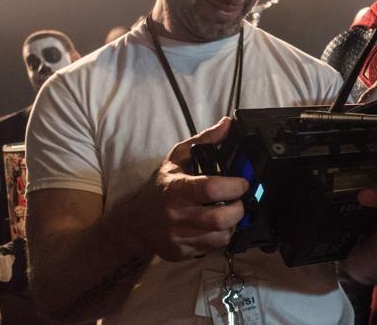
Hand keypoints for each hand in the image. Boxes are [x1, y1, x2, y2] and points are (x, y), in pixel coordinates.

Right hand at [118, 118, 248, 261]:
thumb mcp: (178, 158)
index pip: (210, 189)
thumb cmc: (160, 187)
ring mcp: (178, 238)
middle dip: (239, 210)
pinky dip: (219, 237)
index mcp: (176, 189)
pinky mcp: (182, 253)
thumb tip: (228, 124)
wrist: (134, 222)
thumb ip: (205, 141)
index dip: (233, 186)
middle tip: (239, 201)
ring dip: (232, 225)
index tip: (242, 183)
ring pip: (220, 237)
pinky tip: (215, 226)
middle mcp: (176, 216)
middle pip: (220, 219)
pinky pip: (212, 248)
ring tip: (229, 213)